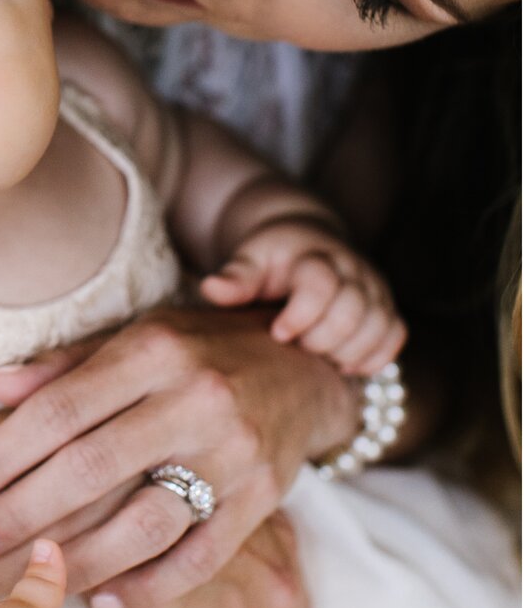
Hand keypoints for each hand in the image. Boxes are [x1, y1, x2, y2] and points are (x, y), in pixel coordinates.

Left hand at [0, 304, 353, 607]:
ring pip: (143, 522)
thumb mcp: (135, 337)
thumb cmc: (197, 349)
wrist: (303, 365)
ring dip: (77, 557)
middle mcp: (196, 399)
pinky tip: (98, 595)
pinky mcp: (263, 499)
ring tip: (27, 575)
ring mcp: (234, 453)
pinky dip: (146, 585)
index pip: (60, 409)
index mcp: (153, 351)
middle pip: (92, 467)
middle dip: (22, 511)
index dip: (2, 453)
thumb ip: (66, 365)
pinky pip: (198, 557)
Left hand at [200, 221, 406, 374]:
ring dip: (348, 351)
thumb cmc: (272, 259)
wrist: (307, 242)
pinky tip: (344, 365)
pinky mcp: (386, 306)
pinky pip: (395, 335)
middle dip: (322, 338)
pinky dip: (374, 356)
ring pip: (378, 325)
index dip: (301, 315)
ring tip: (318, 357)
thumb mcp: (250, 260)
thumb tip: (212, 289)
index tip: (278, 333)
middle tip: (296, 347)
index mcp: (314, 255)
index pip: (320, 284)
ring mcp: (374, 287)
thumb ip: (236, 277)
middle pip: (353, 310)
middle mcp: (352, 268)